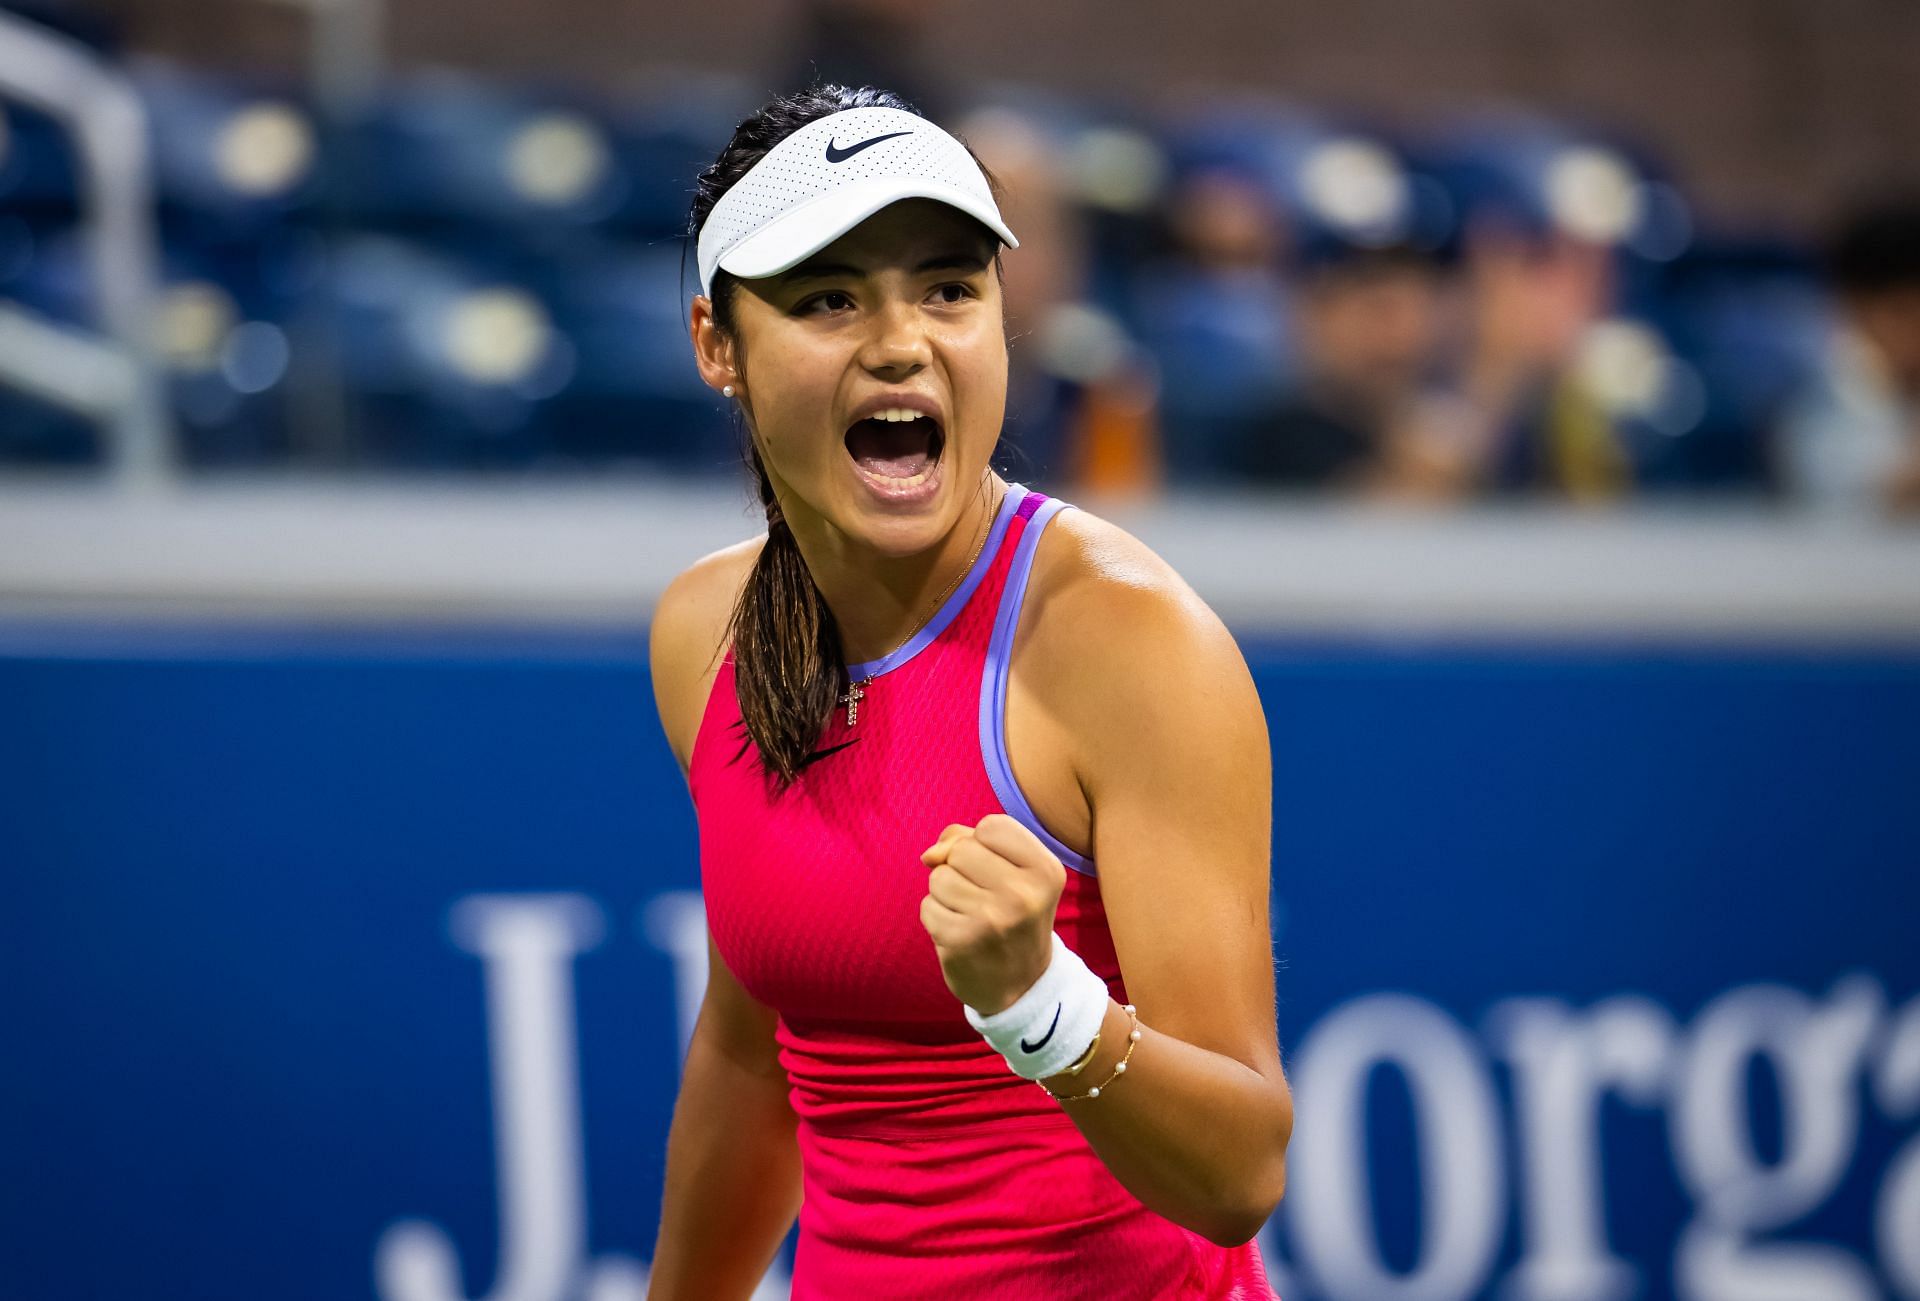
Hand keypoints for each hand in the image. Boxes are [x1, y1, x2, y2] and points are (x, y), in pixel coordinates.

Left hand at [919, 813, 1067, 1014]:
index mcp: (1046, 870)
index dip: (982, 843)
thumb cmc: (1012, 916)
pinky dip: (936, 918)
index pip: (992, 826)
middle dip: (960, 868)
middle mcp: (1024, 894)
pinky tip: (959, 933)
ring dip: (946, 894)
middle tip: (982, 897)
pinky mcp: (962, 941)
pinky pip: (927, 907)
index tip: (996, 869)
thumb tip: (930, 854)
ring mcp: (993, 919)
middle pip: (961, 849)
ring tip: (971, 915)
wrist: (1021, 987)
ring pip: (939, 877)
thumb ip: (971, 842)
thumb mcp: (1015, 873)